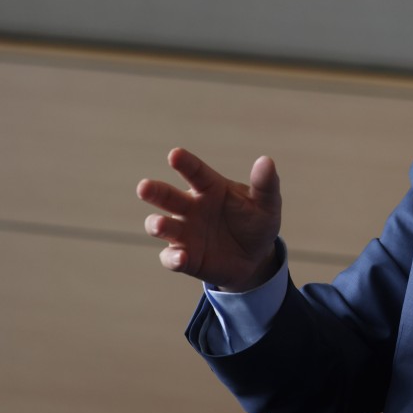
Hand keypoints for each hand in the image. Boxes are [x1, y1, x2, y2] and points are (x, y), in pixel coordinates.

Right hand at [137, 147, 281, 291]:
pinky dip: (173, 258)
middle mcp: (191, 207)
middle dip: (154, 191)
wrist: (256, 257)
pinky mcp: (186, 257)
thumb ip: (265, 183)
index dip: (185, 163)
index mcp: (210, 187)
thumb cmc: (257, 222)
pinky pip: (172, 257)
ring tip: (160, 224)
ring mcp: (185, 232)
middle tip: (144, 187)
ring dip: (158, 224)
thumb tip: (266, 161)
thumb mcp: (267, 203)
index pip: (195, 172)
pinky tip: (181, 257)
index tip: (174, 154)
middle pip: (167, 196)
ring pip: (162, 226)